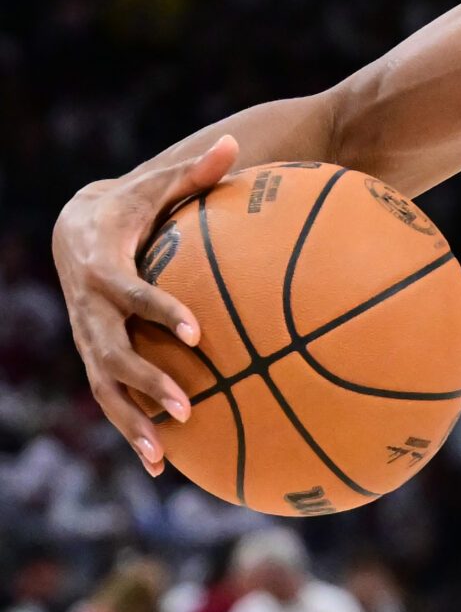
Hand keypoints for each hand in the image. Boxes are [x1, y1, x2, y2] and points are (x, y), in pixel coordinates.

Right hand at [50, 135, 237, 471]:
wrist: (75, 230)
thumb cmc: (131, 206)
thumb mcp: (157, 186)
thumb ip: (194, 171)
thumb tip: (235, 143)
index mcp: (105, 269)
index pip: (131, 294)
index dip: (160, 311)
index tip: (198, 330)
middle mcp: (89, 311)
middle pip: (111, 353)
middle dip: (147, 381)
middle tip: (188, 405)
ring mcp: (88, 339)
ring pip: (104, 388)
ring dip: (132, 422)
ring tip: (164, 456)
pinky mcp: (95, 358)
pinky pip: (110, 401)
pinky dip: (131, 432)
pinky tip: (162, 468)